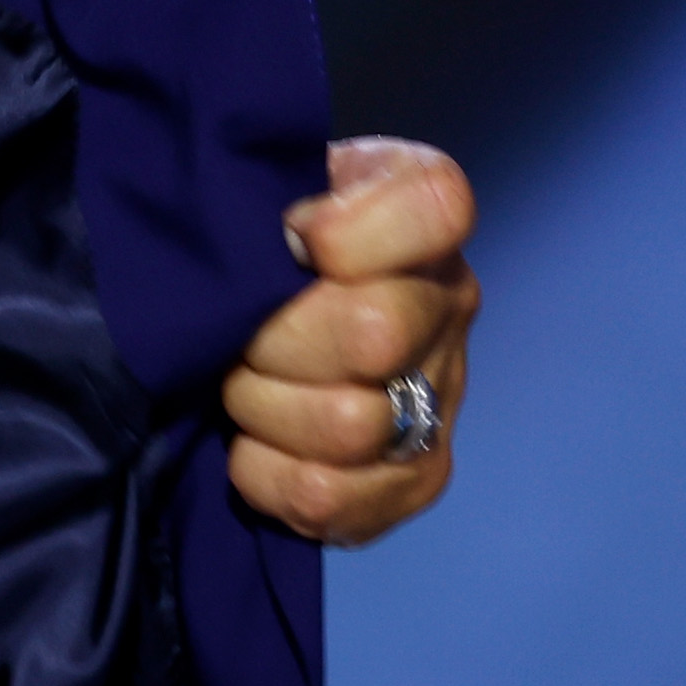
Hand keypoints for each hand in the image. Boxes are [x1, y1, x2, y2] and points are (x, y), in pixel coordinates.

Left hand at [221, 135, 475, 544]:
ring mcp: (440, 396)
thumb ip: (268, 188)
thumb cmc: (249, 244)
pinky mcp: (415, 478)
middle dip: (274, 337)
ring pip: (349, 424)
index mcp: (419, 219)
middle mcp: (447, 304)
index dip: (354, 230)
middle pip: (374, 332)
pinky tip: (250, 447)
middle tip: (238, 332)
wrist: (243, 318)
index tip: (295, 238)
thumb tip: (289, 236)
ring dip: (262, 408)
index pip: (436, 205)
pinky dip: (266, 476)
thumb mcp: (254, 189)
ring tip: (239, 386)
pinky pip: (331, 497)